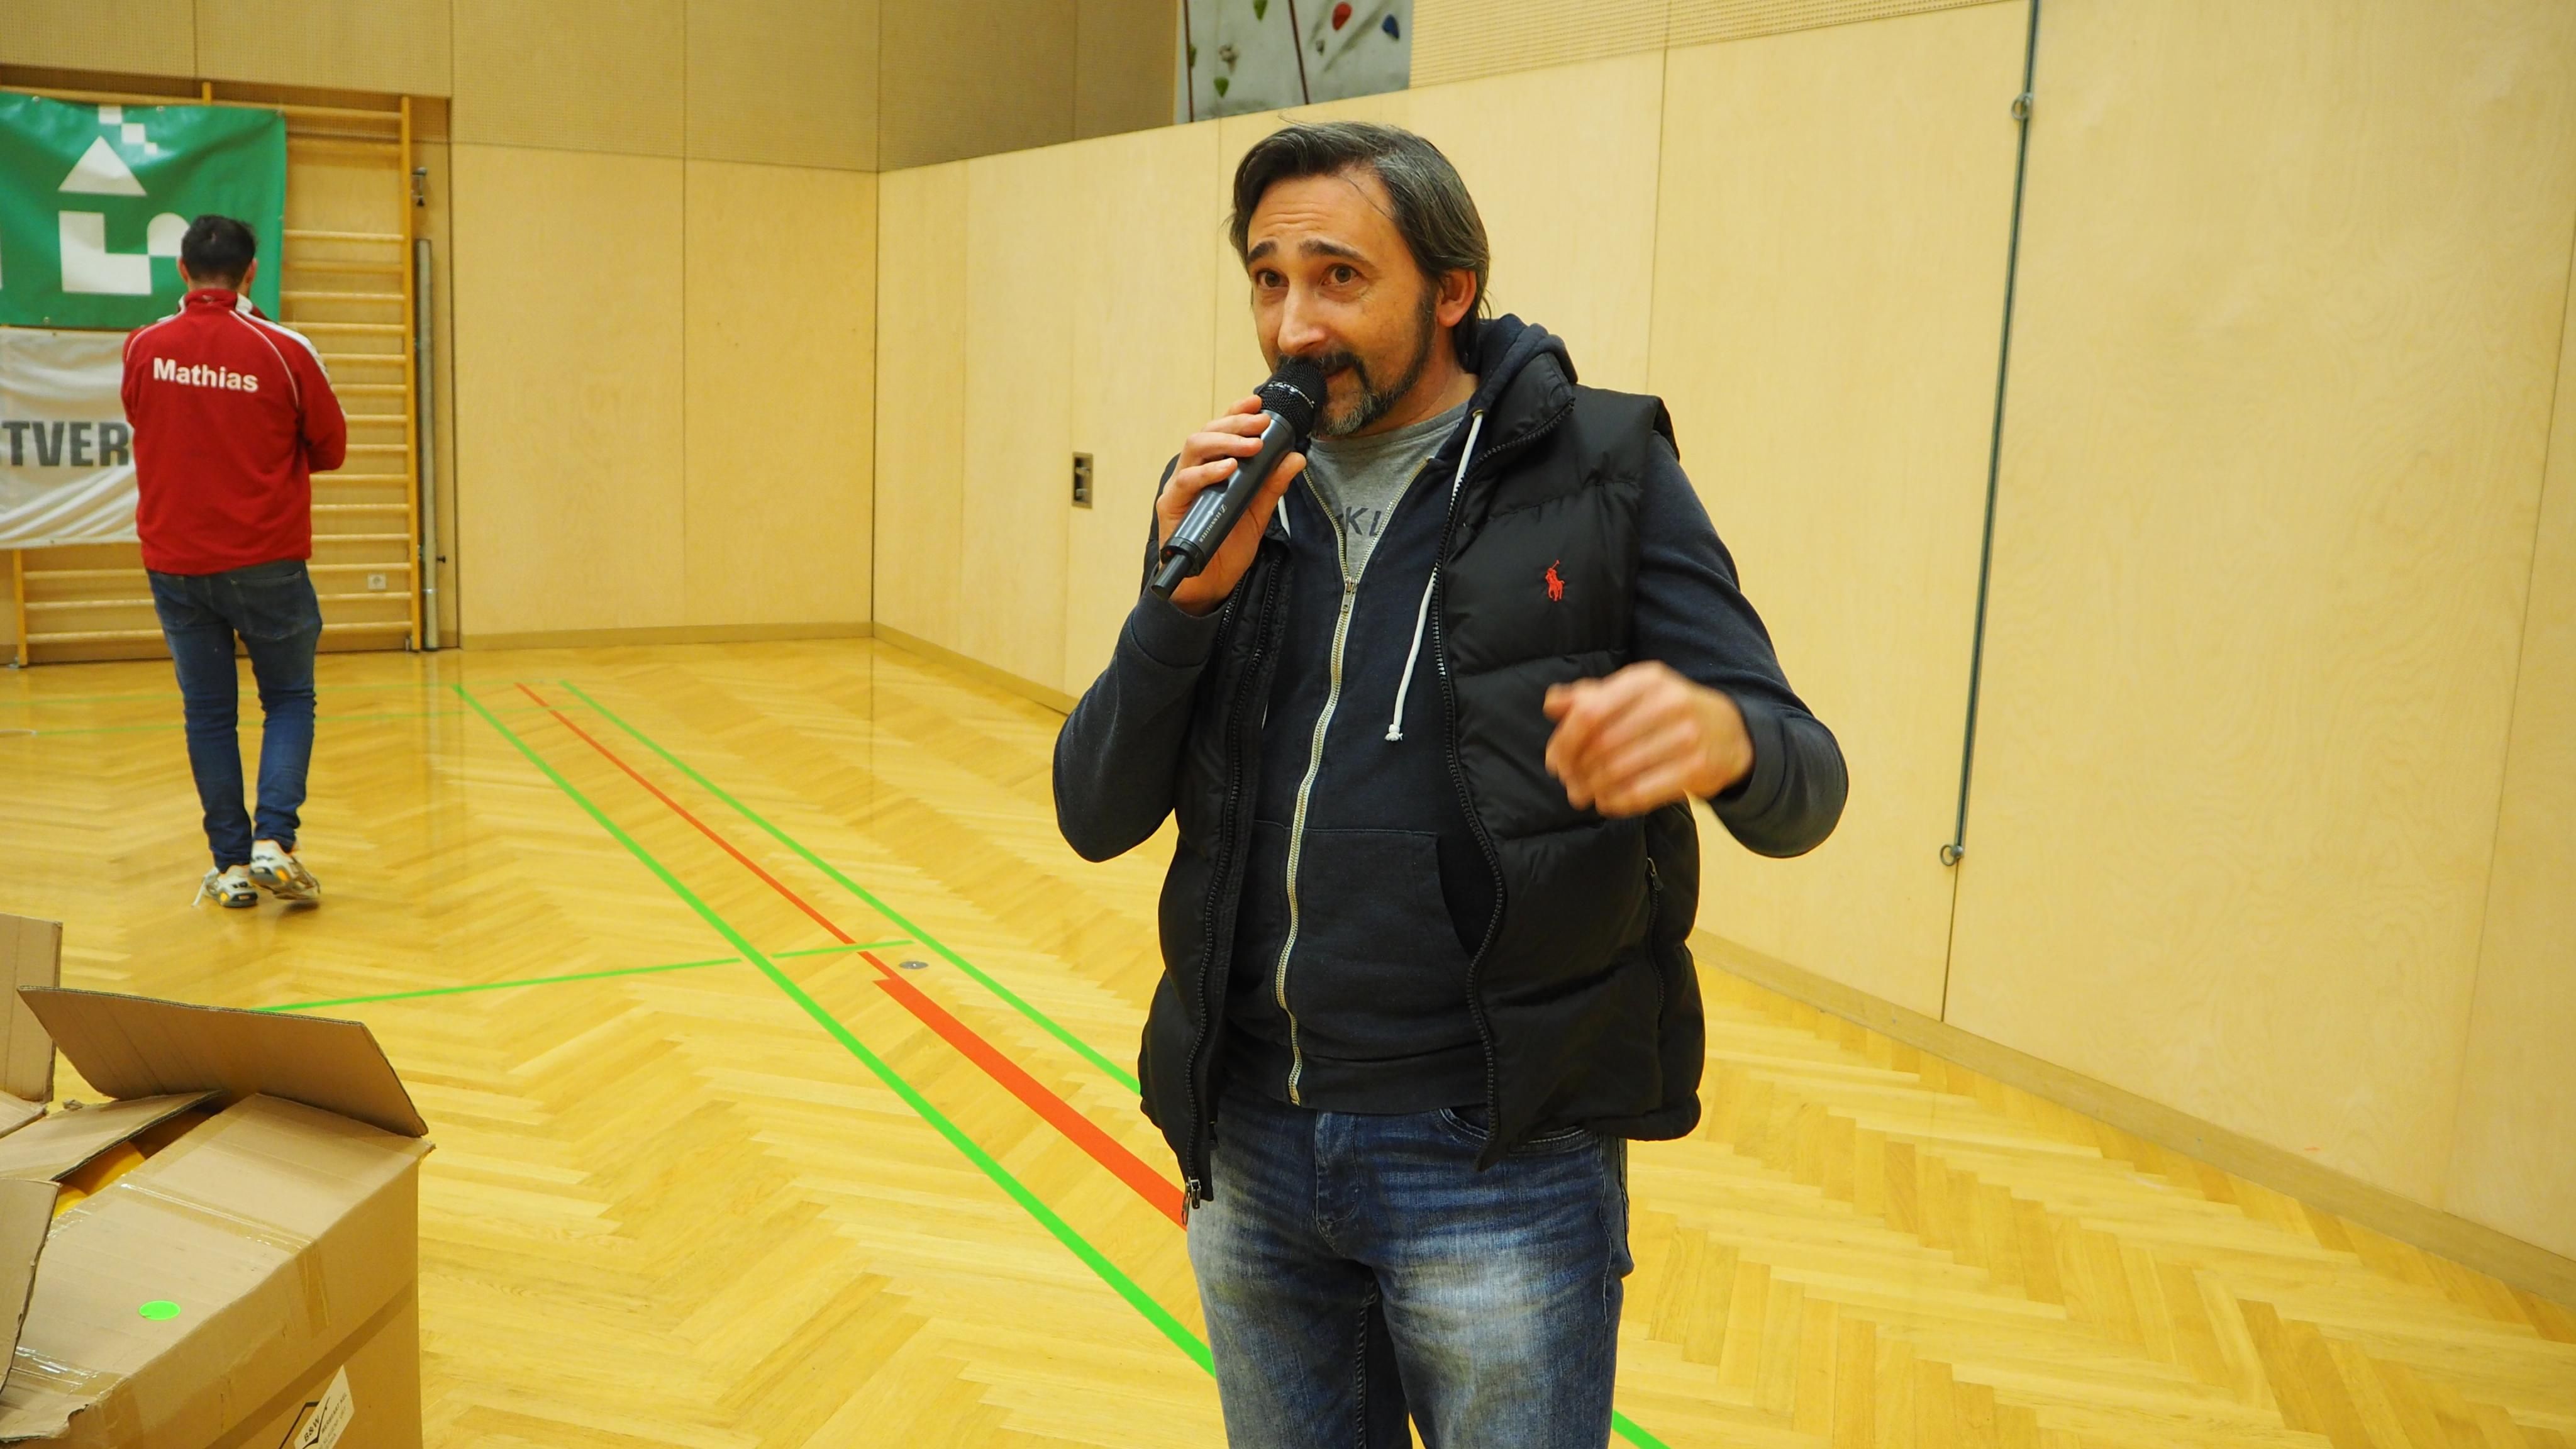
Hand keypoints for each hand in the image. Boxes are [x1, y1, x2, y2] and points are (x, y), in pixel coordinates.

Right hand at [1155, 395, 1305, 614]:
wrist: (1209, 585)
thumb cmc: (1227, 546)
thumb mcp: (1258, 513)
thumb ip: (1272, 485)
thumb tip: (1295, 458)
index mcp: (1212, 468)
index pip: (1221, 431)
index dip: (1236, 413)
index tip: (1258, 402)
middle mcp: (1193, 472)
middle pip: (1206, 433)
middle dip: (1235, 424)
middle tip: (1261, 424)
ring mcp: (1180, 488)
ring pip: (1193, 449)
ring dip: (1224, 442)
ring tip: (1251, 445)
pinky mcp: (1171, 506)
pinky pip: (1185, 481)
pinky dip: (1207, 472)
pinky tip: (1227, 469)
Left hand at [1542, 662, 1752, 816]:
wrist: (1731, 732)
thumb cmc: (1668, 711)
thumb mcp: (1634, 693)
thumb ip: (1590, 696)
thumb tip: (1552, 703)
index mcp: (1646, 679)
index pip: (1590, 713)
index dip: (1565, 741)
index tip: (1555, 761)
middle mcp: (1668, 703)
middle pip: (1602, 744)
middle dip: (1576, 769)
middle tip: (1567, 783)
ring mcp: (1686, 736)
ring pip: (1619, 770)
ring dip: (1592, 788)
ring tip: (1581, 795)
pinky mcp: (1697, 768)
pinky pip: (1641, 792)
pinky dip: (1616, 801)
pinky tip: (1606, 802)